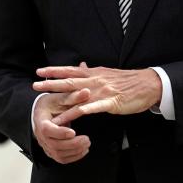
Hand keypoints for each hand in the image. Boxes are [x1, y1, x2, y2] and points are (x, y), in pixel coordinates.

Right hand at [32, 88, 92, 163]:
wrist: (42, 113)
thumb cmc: (50, 104)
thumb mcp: (60, 98)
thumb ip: (73, 96)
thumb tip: (87, 91)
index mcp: (40, 120)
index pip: (46, 130)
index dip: (59, 132)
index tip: (73, 131)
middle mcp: (41, 136)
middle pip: (54, 145)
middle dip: (72, 144)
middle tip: (87, 139)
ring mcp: (46, 145)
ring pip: (59, 155)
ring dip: (75, 151)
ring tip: (87, 143)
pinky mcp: (52, 152)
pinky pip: (62, 159)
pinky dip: (74, 157)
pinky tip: (83, 149)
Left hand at [33, 62, 161, 124]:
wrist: (148, 84)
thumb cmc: (127, 81)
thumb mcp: (107, 73)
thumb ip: (92, 72)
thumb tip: (82, 66)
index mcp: (93, 73)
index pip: (69, 70)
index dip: (54, 70)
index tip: (39, 71)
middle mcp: (94, 81)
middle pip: (69, 81)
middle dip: (51, 84)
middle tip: (35, 85)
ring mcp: (102, 91)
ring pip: (77, 96)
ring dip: (61, 102)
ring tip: (48, 106)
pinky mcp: (111, 102)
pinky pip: (93, 108)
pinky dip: (81, 111)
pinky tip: (72, 116)